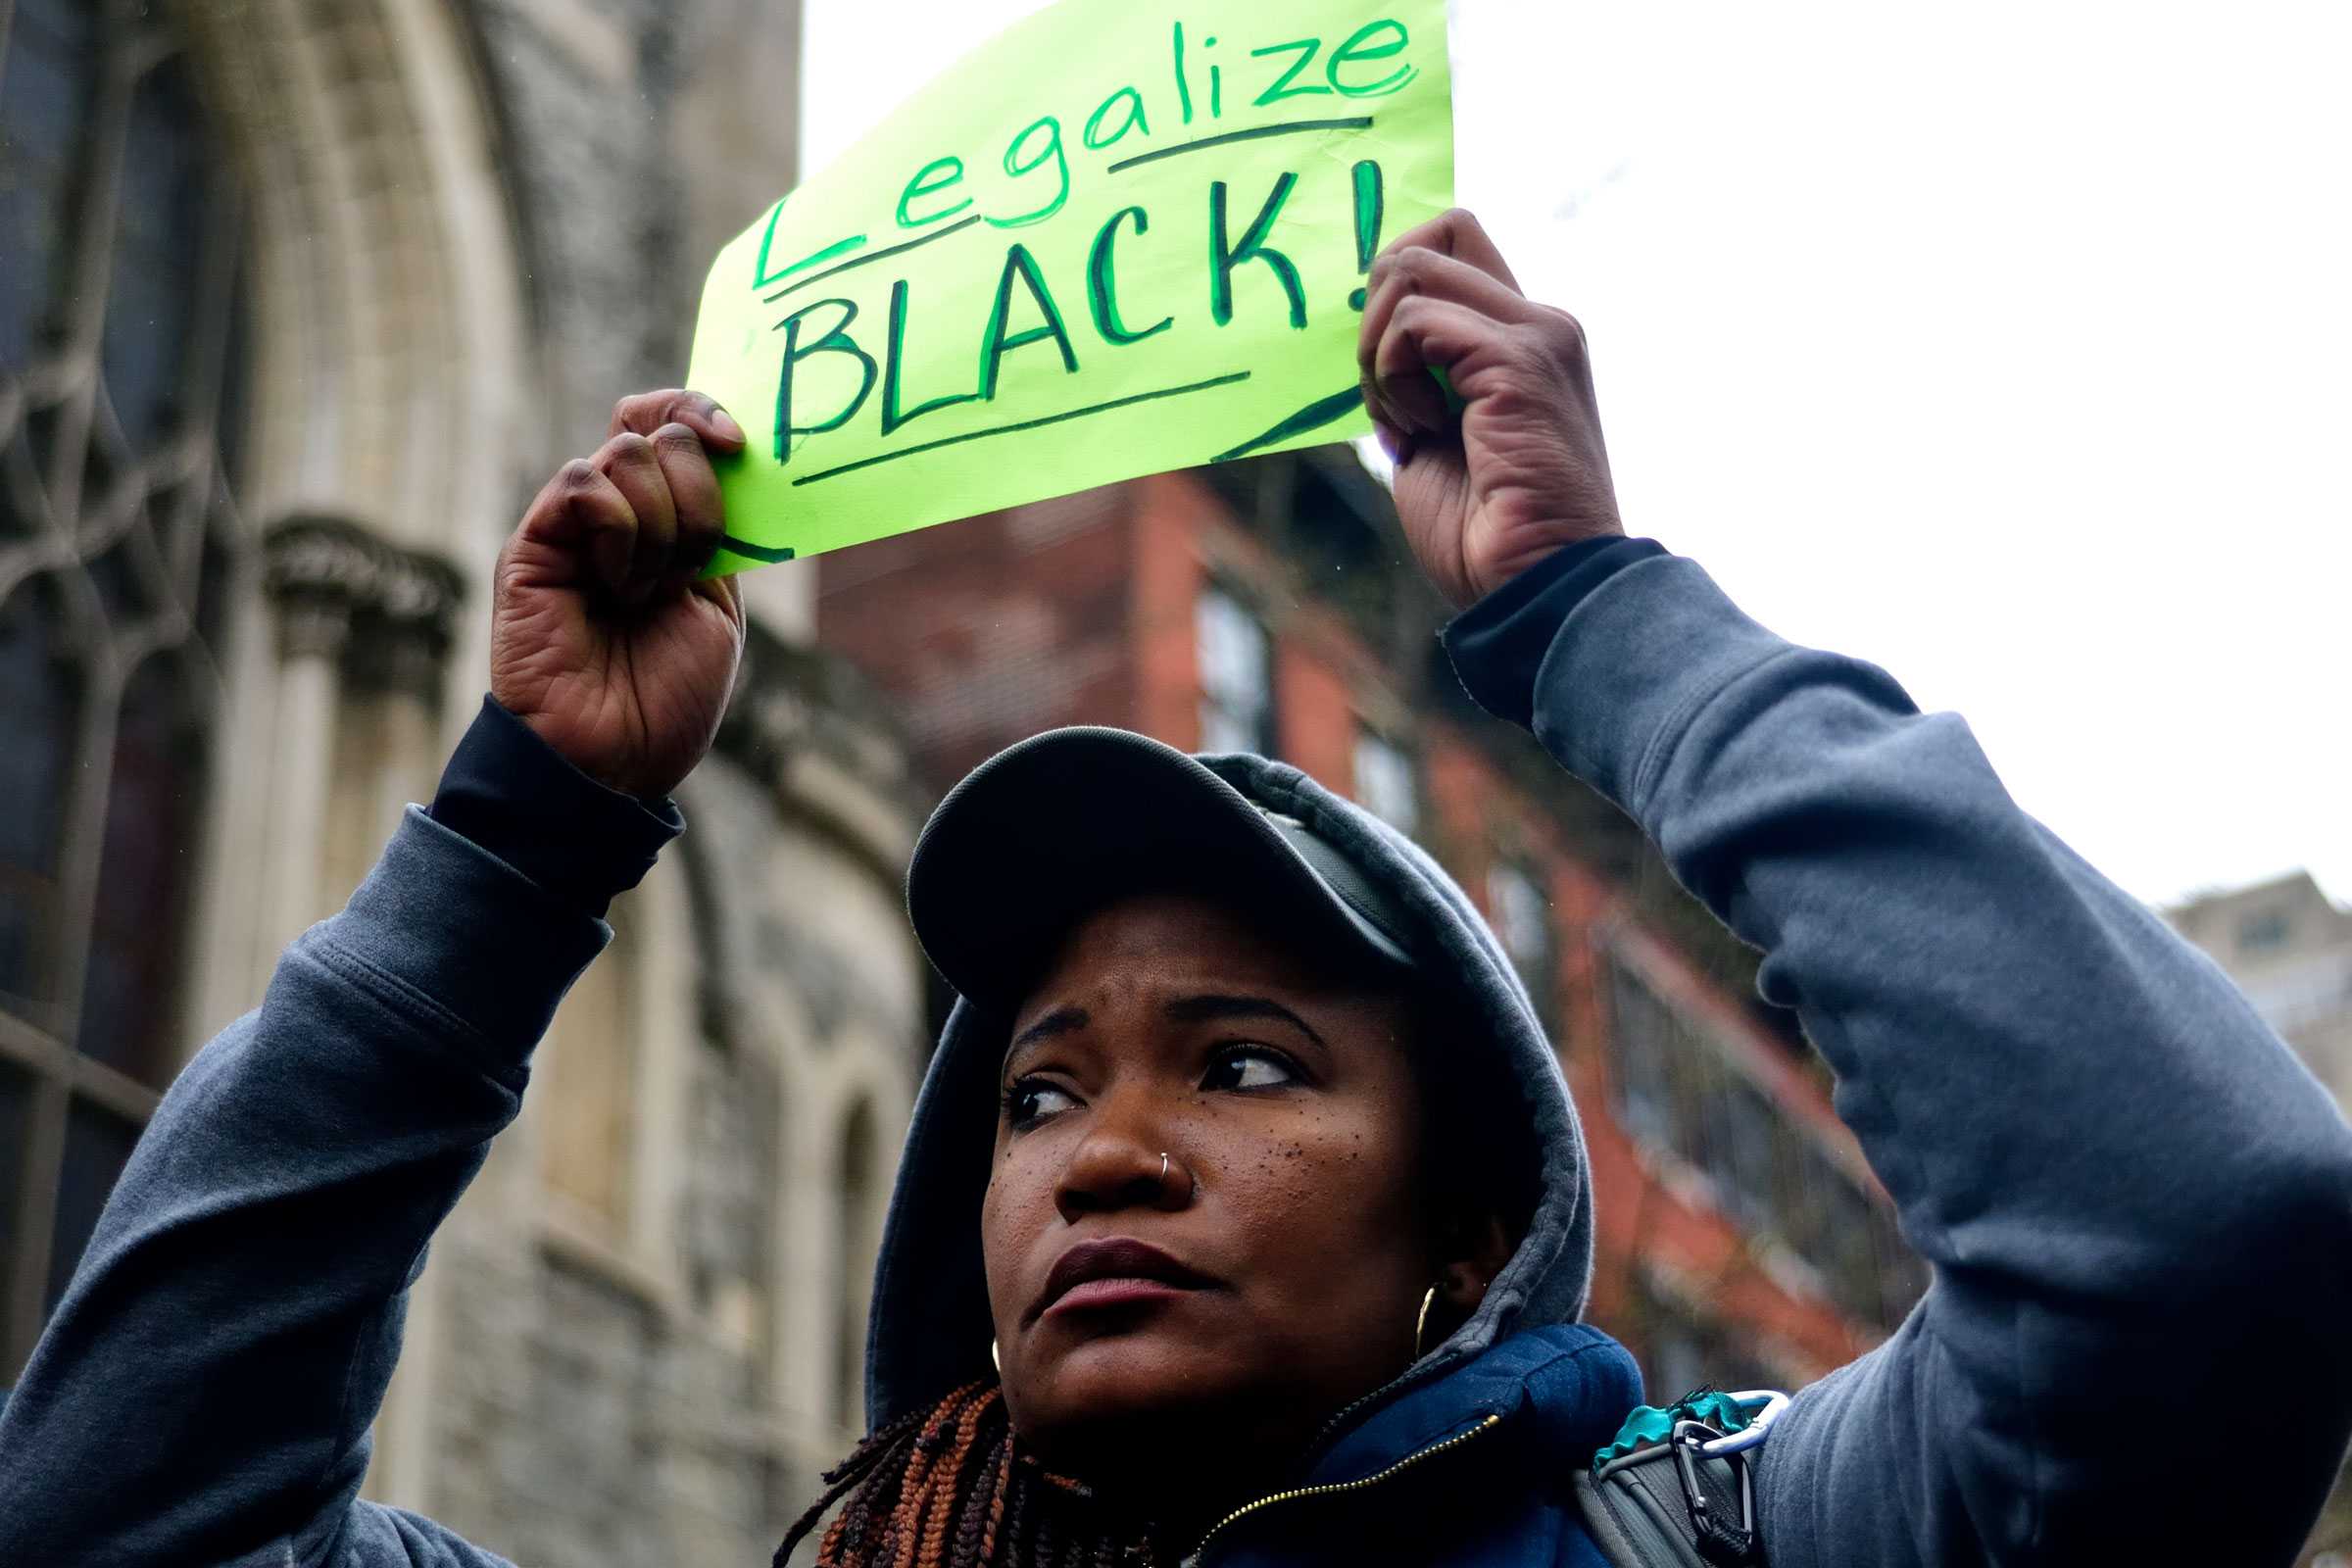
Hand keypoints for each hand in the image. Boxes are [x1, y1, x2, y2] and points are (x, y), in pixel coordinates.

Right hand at [490, 390, 748, 800]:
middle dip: (698, 496)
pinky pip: (584, 484)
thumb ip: (719, 530)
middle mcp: (615, 514)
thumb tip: (727, 450)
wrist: (615, 758)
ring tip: (645, 592)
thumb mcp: (719, 605)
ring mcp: (572, 526)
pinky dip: (619, 529)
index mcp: (664, 523)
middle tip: (690, 567)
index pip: (669, 424)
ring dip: (661, 525)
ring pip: (625, 453)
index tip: (736, 444)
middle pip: (657, 433)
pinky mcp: (533, 543)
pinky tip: (615, 584)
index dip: (700, 412)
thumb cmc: (668, 697)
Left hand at [1357, 209, 1623, 608]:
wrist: (1538, 585)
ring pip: (1413, 268)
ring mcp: (1535, 335)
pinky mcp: (1518, 358)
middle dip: (1377, 303)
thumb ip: (1419, 384)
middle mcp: (1539, 323)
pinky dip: (1391, 374)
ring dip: (1378, 348)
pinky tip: (1417, 429)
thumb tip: (1371, 350)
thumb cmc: (1486, 537)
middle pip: (1435, 232)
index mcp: (1525, 341)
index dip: (1397, 286)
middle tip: (1385, 388)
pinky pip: (1414, 319)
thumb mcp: (1436, 442)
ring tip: (1404, 418)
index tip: (1386, 370)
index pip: (1455, 245)